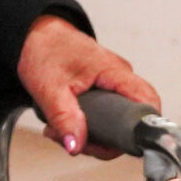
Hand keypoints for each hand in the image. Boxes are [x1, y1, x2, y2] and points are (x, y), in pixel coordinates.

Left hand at [17, 16, 158, 156]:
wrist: (34, 35)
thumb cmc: (45, 50)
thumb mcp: (50, 88)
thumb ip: (64, 118)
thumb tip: (76, 145)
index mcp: (114, 71)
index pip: (147, 102)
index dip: (141, 129)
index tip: (115, 144)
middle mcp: (119, 78)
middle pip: (129, 122)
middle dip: (101, 141)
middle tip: (73, 140)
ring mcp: (112, 85)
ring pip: (115, 124)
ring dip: (88, 136)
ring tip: (60, 130)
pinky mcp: (103, 91)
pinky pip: (105, 118)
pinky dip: (86, 127)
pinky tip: (65, 125)